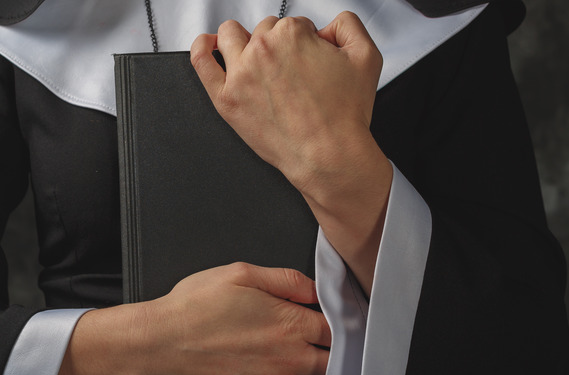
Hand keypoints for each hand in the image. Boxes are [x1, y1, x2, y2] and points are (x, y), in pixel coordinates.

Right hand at [145, 263, 330, 374]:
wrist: (160, 346)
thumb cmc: (194, 308)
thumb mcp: (239, 273)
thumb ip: (285, 279)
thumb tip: (314, 288)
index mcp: (289, 321)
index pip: (339, 328)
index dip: (343, 325)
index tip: (339, 324)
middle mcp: (289, 356)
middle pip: (337, 361)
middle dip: (338, 353)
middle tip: (332, 347)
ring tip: (320, 370)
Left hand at [191, 13, 392, 293]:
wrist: (328, 156)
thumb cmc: (344, 116)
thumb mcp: (366, 57)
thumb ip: (348, 25)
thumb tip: (328, 26)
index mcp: (292, 35)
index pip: (293, 24)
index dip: (305, 42)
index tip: (310, 62)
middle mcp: (262, 50)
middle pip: (264, 30)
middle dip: (278, 45)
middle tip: (292, 73)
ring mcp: (240, 74)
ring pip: (231, 36)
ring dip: (243, 41)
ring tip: (256, 59)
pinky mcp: (225, 98)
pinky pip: (201, 61)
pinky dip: (202, 47)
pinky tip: (209, 46)